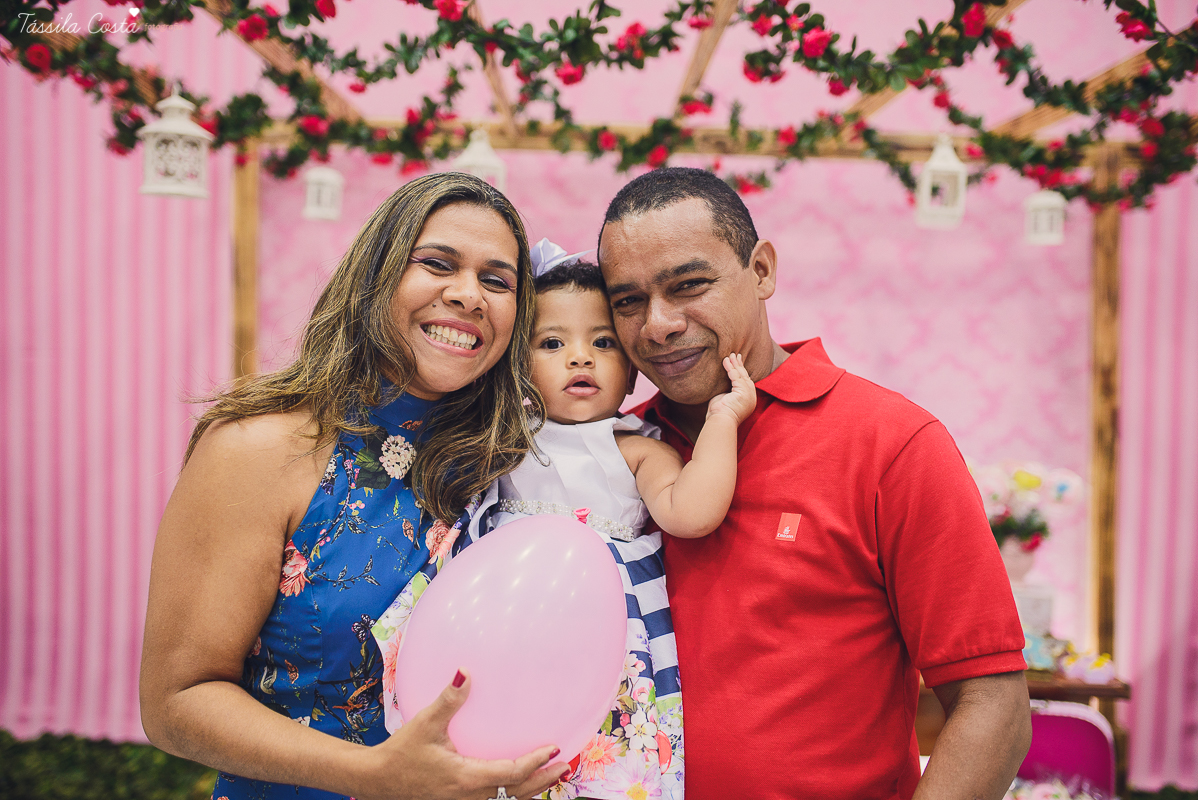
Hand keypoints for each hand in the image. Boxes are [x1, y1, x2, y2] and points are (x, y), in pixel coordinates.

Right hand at [359, 670, 570, 799]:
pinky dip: (515, 790)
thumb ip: (448, 699)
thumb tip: (465, 671)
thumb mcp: (425, 723)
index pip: (511, 773)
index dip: (535, 763)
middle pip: (516, 793)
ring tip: (552, 773)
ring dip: (532, 788)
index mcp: (466, 777)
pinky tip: (521, 777)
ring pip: (507, 799)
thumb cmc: (402, 751)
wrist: (378, 780)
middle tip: (565, 766)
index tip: (553, 748)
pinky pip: (495, 798)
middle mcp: (470, 796)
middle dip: (543, 780)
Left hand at [706, 353, 756, 424]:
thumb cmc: (719, 415)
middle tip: (736, 355)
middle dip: (740, 365)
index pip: (745, 382)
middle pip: (745, 376)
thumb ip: (727, 392)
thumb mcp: (725, 400)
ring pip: (741, 375)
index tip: (737, 363)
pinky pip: (736, 376)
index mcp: (748, 400)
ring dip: (735, 364)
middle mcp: (751, 397)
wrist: (721, 422)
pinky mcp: (743, 391)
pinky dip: (730, 367)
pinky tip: (726, 360)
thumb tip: (721, 383)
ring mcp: (749, 394)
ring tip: (730, 355)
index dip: (741, 372)